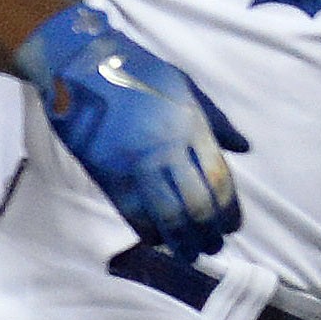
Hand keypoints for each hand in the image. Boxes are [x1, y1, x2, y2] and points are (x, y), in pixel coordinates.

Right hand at [13, 3, 247, 253]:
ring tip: (191, 253)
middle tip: (214, 246)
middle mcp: (166, 149)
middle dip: (209, 232)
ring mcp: (135, 163)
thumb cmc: (135, 71)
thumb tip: (243, 148)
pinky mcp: (107, 173)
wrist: (77, 65)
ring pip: (167, 215)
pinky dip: (148, 231)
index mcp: (189, 126)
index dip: (228, 209)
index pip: (218, 180)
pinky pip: (133, 213)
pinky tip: (159, 240)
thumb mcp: (183, 85)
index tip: (233, 226)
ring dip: (182, 241)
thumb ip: (215, 120)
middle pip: (197, 204)